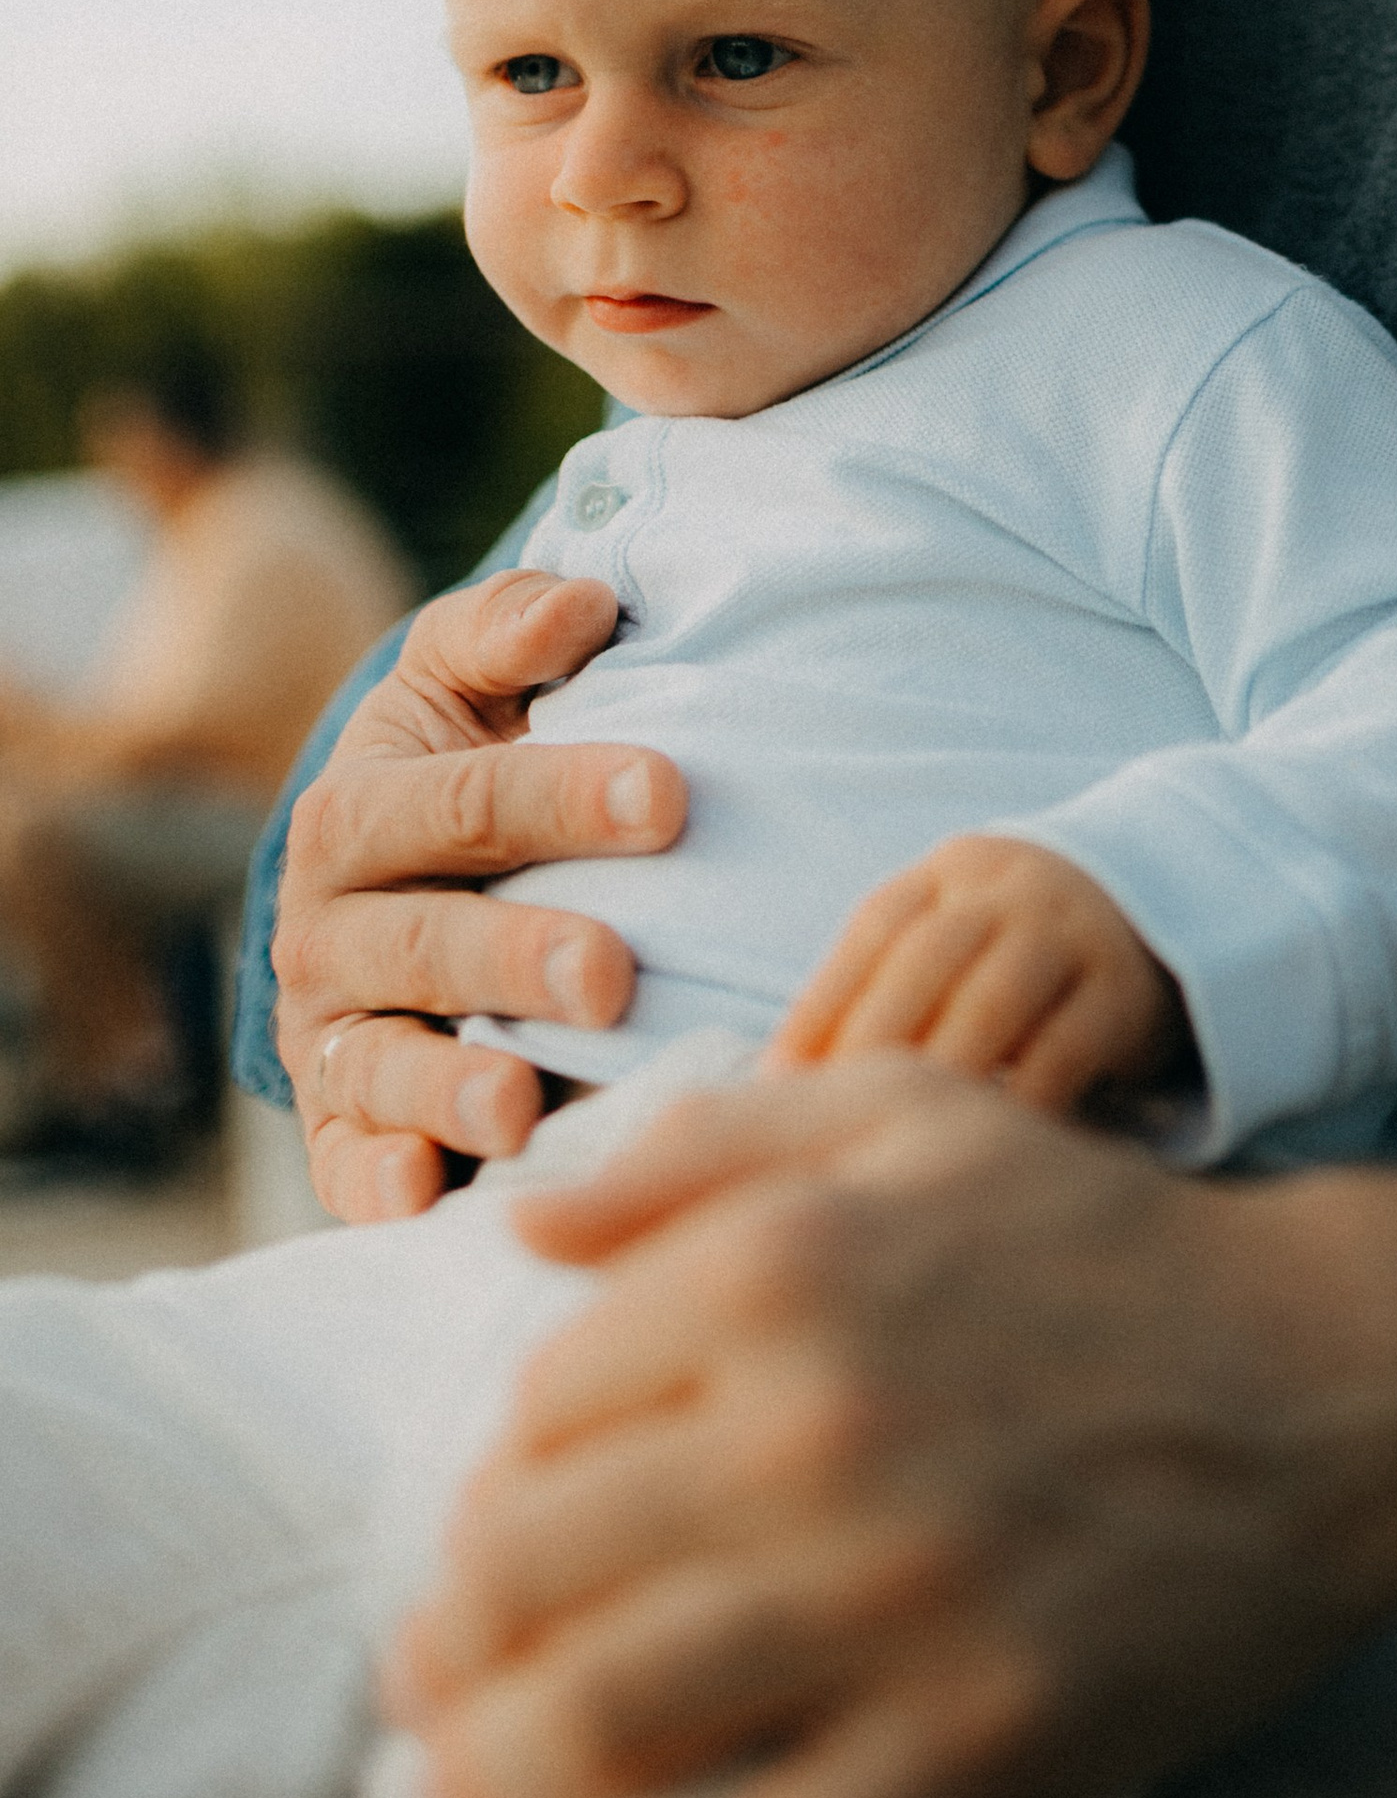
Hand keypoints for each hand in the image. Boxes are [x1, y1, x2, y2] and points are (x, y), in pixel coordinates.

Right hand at [273, 570, 686, 1221]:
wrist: (396, 864)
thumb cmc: (466, 752)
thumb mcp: (471, 674)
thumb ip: (517, 629)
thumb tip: (586, 602)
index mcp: (357, 808)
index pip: (465, 800)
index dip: (563, 794)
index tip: (670, 795)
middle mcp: (326, 927)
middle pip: (425, 941)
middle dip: (517, 955)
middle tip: (611, 971)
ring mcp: (332, 1033)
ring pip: (381, 1063)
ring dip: (450, 1086)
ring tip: (520, 1103)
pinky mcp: (343, 1125)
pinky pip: (348, 1164)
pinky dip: (380, 1184)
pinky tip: (428, 1195)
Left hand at [384, 1062, 1396, 1797]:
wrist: (1338, 1386)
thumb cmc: (1107, 1249)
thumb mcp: (913, 1121)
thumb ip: (703, 1148)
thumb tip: (525, 1223)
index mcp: (781, 1269)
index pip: (536, 1406)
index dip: (499, 1479)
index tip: (508, 1524)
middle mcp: (810, 1425)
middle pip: (520, 1571)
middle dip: (451, 1641)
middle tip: (443, 1675)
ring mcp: (887, 1596)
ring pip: (591, 1724)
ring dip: (490, 1774)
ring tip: (466, 1784)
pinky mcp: (968, 1743)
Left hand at [765, 835, 1189, 1114]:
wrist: (1155, 915)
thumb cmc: (1012, 956)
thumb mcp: (953, 939)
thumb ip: (881, 989)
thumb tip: (777, 1085)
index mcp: (951, 873)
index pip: (875, 929)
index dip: (822, 1003)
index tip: (776, 1083)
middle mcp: (1012, 889)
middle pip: (930, 958)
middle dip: (872, 1042)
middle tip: (831, 1126)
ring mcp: (1074, 932)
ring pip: (995, 1000)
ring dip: (944, 1072)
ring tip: (901, 1142)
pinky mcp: (1126, 987)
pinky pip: (1069, 1047)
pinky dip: (1024, 1099)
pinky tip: (988, 1147)